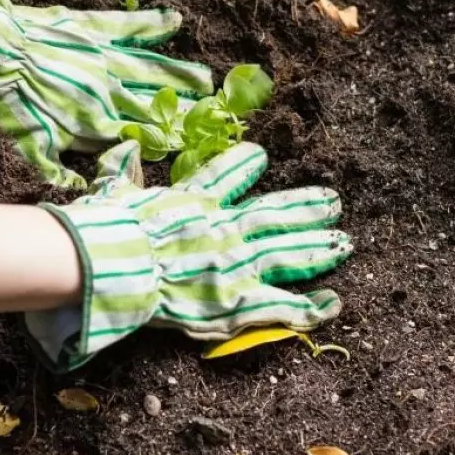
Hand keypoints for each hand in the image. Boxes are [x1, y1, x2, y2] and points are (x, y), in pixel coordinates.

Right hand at [25, 140, 352, 369]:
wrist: (117, 262)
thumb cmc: (111, 227)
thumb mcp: (114, 191)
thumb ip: (122, 170)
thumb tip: (124, 147)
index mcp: (195, 202)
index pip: (225, 177)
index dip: (244, 165)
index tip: (261, 156)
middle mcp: (224, 229)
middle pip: (275, 215)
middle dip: (305, 208)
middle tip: (333, 203)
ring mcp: (236, 265)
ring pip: (288, 254)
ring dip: (317, 248)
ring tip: (344, 241)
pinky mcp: (238, 301)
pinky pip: (281, 306)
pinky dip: (309, 307)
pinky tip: (334, 303)